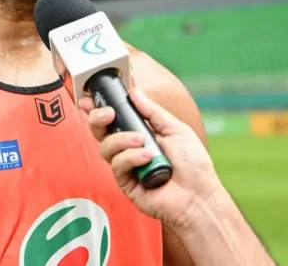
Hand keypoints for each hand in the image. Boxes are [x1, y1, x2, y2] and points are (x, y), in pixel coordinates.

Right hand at [79, 87, 222, 229]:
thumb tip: (134, 92)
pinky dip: (131, 158)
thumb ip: (152, 111)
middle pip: (100, 132)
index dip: (98, 109)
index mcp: (140, 134)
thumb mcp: (175, 129)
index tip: (88, 98)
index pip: (114, 119)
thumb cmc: (193, 164)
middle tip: (109, 114)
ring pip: (106, 147)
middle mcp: (129, 149)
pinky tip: (146, 158)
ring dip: (122, 140)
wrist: (199, 195)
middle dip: (98, 119)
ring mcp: (126, 166)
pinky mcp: (125, 183)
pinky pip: (117, 165)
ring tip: (142, 142)